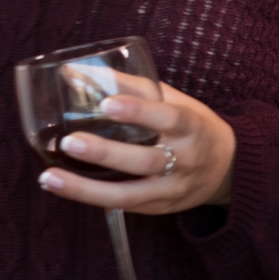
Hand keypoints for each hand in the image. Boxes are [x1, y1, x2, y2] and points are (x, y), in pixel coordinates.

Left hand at [36, 74, 235, 213]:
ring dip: (86, 188)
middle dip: (106, 153)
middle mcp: (185, 161)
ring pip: (129, 194)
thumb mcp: (173, 100)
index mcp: (192, 126)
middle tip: (69, 141)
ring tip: (49, 177)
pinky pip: (123, 206)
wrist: (228, 169)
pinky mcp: (158, 208)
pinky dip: (90, 197)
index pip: (169, 118)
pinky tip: (61, 187)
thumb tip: (74, 71)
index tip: (107, 103)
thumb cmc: (191, 125)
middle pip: (146, 161)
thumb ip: (131, 86)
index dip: (139, 111)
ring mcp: (172, 190)